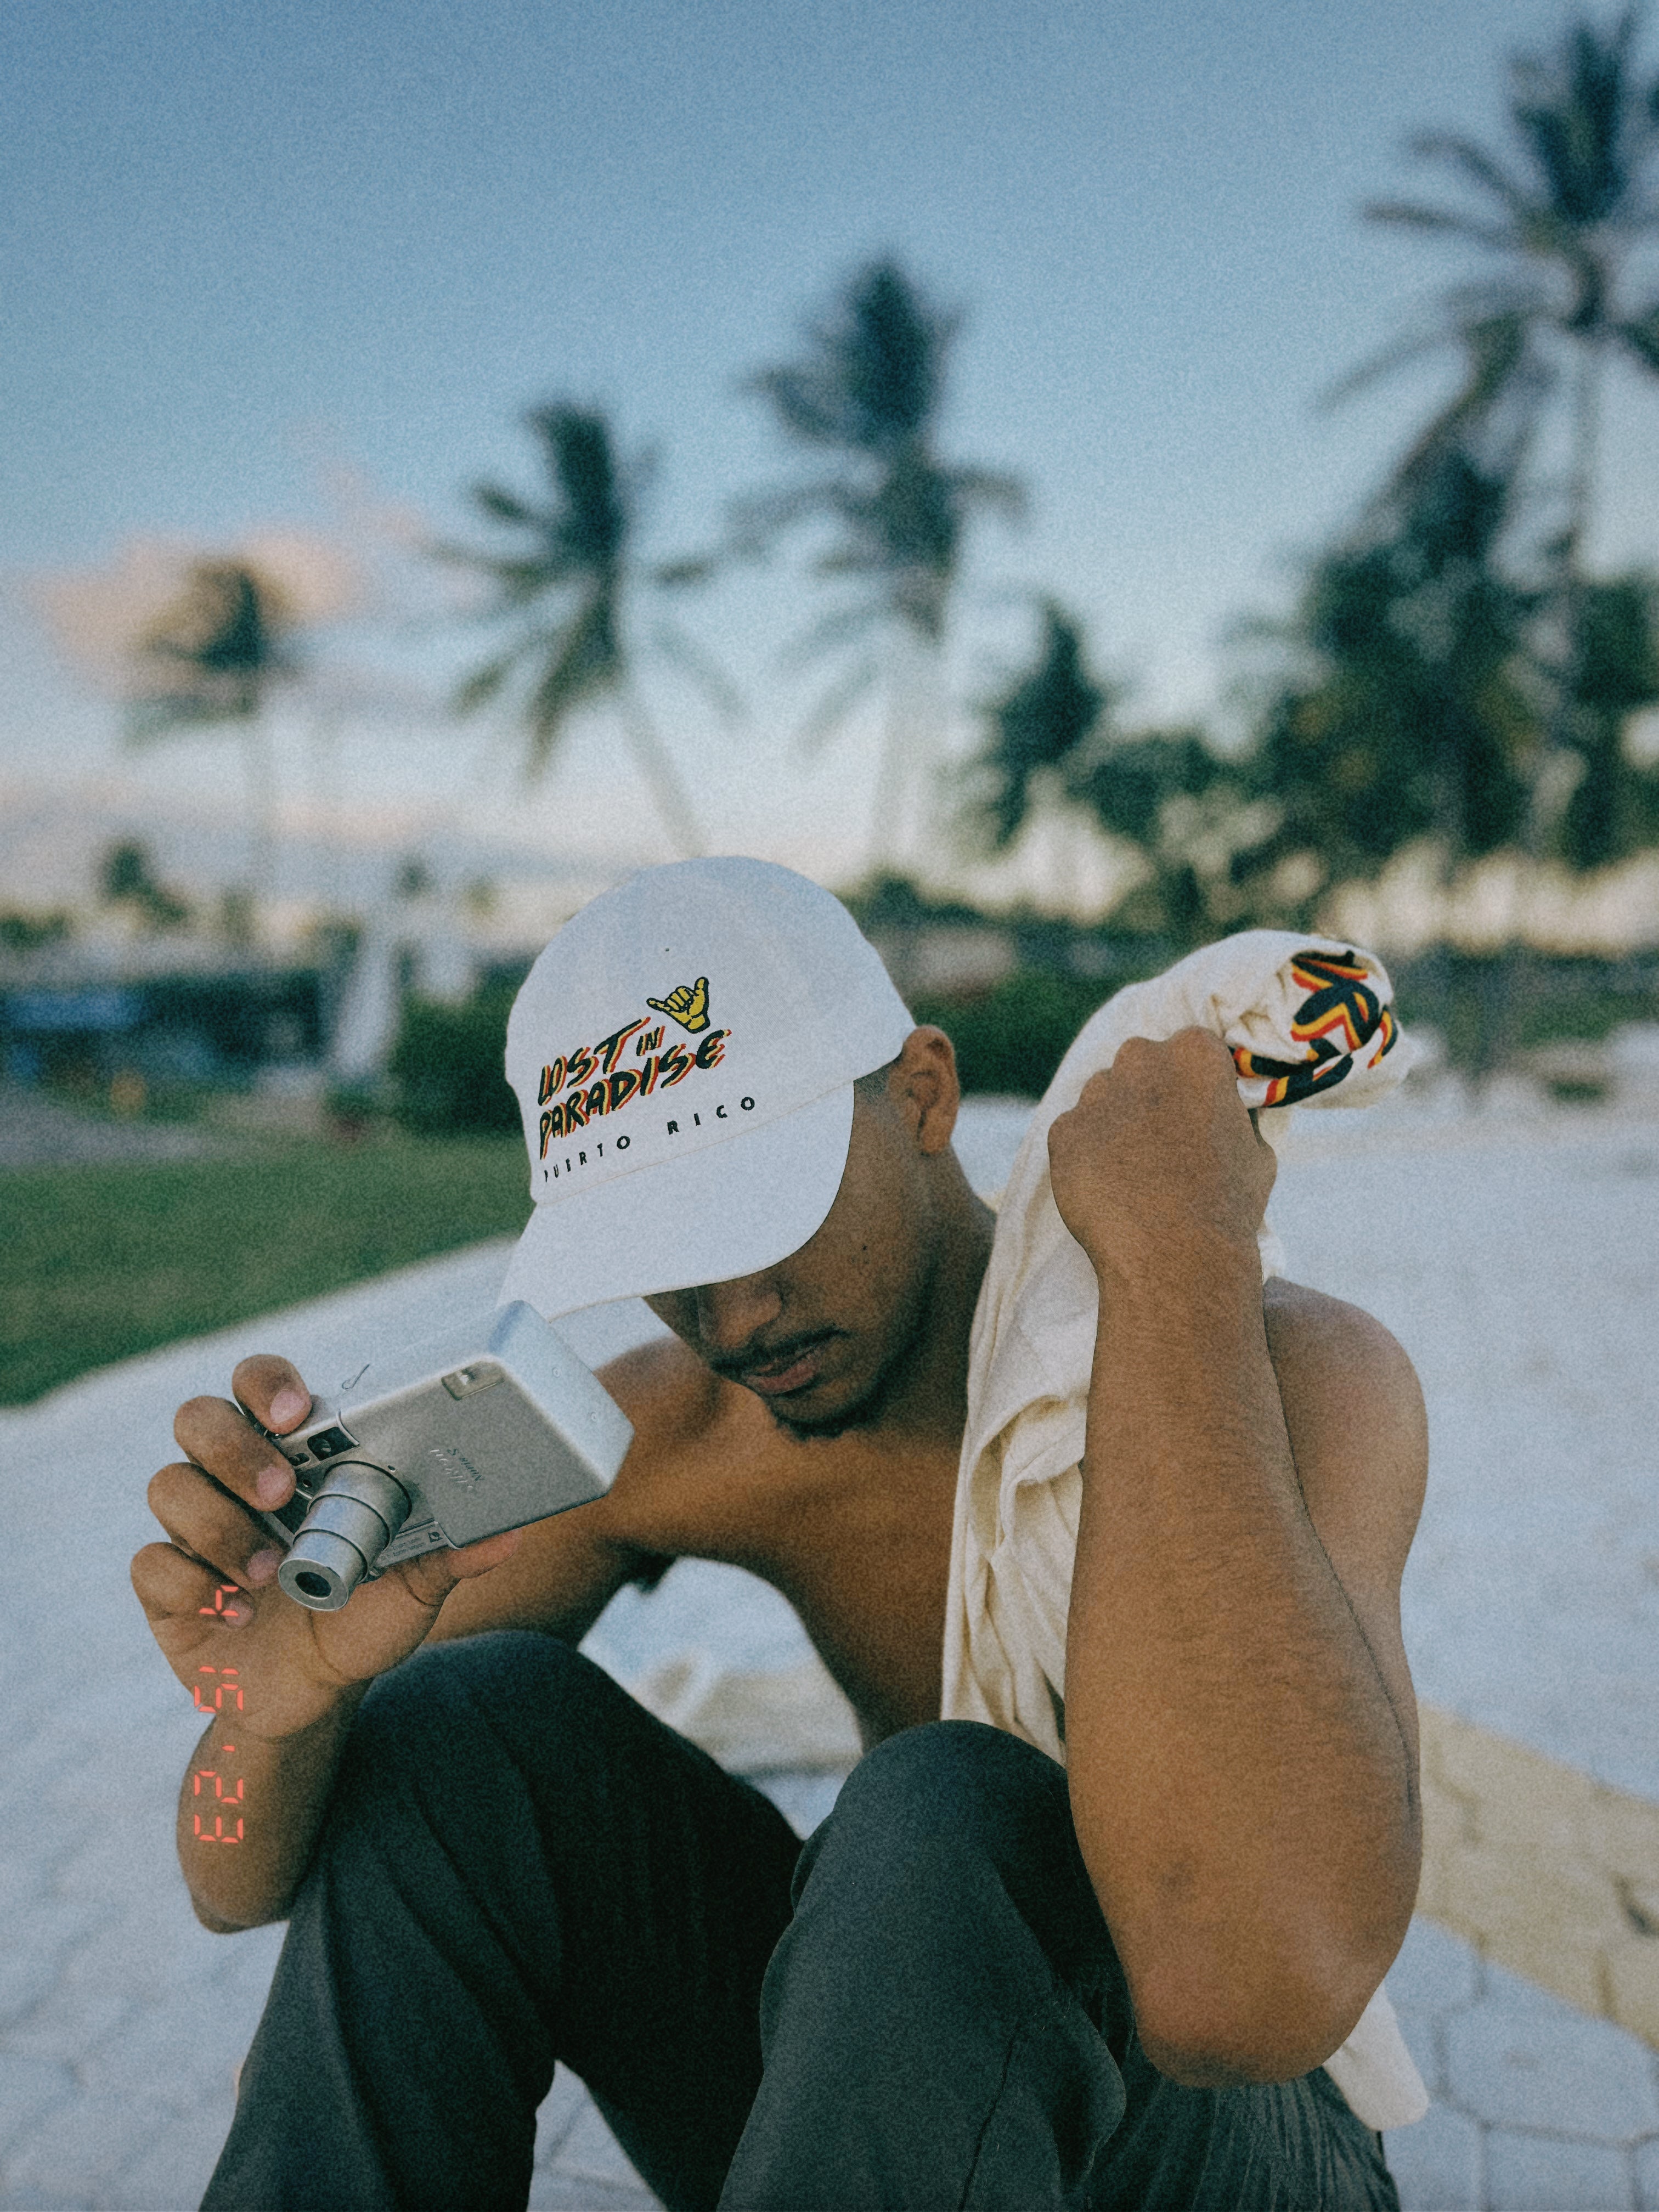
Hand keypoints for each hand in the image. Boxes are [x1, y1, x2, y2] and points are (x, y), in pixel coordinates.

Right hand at [131, 1356, 523, 1742]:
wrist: (317, 1694)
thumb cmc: (364, 1615)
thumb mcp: (413, 1586)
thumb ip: (453, 1553)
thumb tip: (512, 1533)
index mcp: (293, 1454)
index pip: (261, 1386)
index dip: (268, 1382)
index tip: (296, 1411)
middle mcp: (236, 1478)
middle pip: (198, 1418)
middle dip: (234, 1448)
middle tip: (280, 1491)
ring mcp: (196, 1528)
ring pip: (169, 1485)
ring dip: (219, 1526)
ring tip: (267, 1573)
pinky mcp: (167, 1586)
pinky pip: (150, 1563)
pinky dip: (192, 1584)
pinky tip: (236, 1611)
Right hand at [646, 976, 709, 1032]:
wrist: (696, 1020)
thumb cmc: (699, 1008)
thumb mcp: (701, 997)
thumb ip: (701, 988)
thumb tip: (703, 978)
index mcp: (682, 990)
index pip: (681, 990)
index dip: (687, 997)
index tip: (692, 1001)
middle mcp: (675, 995)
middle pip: (675, 995)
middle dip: (683, 1002)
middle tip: (688, 1007)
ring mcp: (671, 1002)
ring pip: (670, 1001)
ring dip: (678, 1007)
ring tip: (683, 1010)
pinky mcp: (668, 1009)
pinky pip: (659, 1005)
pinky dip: (654, 1003)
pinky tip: (649, 1001)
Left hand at [1046, 1029, 1274, 1285]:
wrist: (1173, 1256)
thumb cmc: (1227, 1206)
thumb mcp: (1256, 1151)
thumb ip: (1234, 1117)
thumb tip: (1225, 1113)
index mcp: (1195, 1053)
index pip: (1191, 1048)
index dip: (1193, 1083)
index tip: (1195, 1111)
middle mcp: (1140, 1060)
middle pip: (1141, 1063)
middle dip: (1149, 1091)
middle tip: (1161, 1139)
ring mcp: (1095, 1095)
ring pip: (1103, 1095)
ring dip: (1115, 1120)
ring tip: (1133, 1170)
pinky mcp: (1063, 1131)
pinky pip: (1074, 1133)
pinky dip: (1085, 1153)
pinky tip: (1107, 1187)